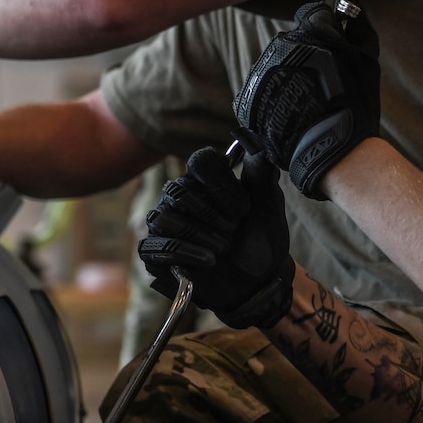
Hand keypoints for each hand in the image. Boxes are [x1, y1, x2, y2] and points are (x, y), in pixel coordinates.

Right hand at [138, 146, 294, 328]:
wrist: (257, 280)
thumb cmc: (259, 239)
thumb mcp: (268, 206)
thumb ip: (261, 174)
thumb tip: (256, 142)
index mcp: (204, 179)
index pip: (201, 160)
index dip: (222, 185)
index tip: (243, 210)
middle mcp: (178, 196)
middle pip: (179, 191)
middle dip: (212, 216)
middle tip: (233, 231)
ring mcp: (163, 224)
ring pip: (165, 218)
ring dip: (201, 236)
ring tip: (224, 249)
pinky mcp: (154, 252)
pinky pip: (155, 246)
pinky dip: (185, 253)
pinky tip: (208, 261)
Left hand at [232, 0, 379, 198]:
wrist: (329, 149)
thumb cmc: (355, 104)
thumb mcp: (366, 59)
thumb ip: (357, 24)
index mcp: (309, 33)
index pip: (312, 15)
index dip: (324, 33)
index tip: (332, 55)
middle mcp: (280, 47)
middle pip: (291, 44)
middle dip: (304, 59)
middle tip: (322, 87)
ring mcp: (261, 72)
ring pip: (274, 68)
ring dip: (287, 80)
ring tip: (306, 106)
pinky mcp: (247, 99)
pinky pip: (260, 92)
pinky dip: (272, 102)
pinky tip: (290, 116)